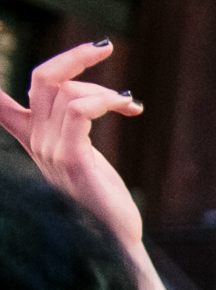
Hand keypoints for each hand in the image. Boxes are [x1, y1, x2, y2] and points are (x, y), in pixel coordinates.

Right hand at [0, 44, 145, 248]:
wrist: (115, 240)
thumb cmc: (104, 199)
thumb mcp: (82, 156)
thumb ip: (74, 126)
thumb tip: (90, 95)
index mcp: (33, 139)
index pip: (0, 104)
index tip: (11, 50)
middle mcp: (37, 141)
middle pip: (42, 77)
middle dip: (73, 57)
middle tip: (106, 49)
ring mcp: (50, 149)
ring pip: (66, 90)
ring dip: (103, 87)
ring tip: (129, 103)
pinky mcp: (72, 158)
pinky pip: (80, 110)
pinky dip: (105, 100)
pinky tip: (128, 107)